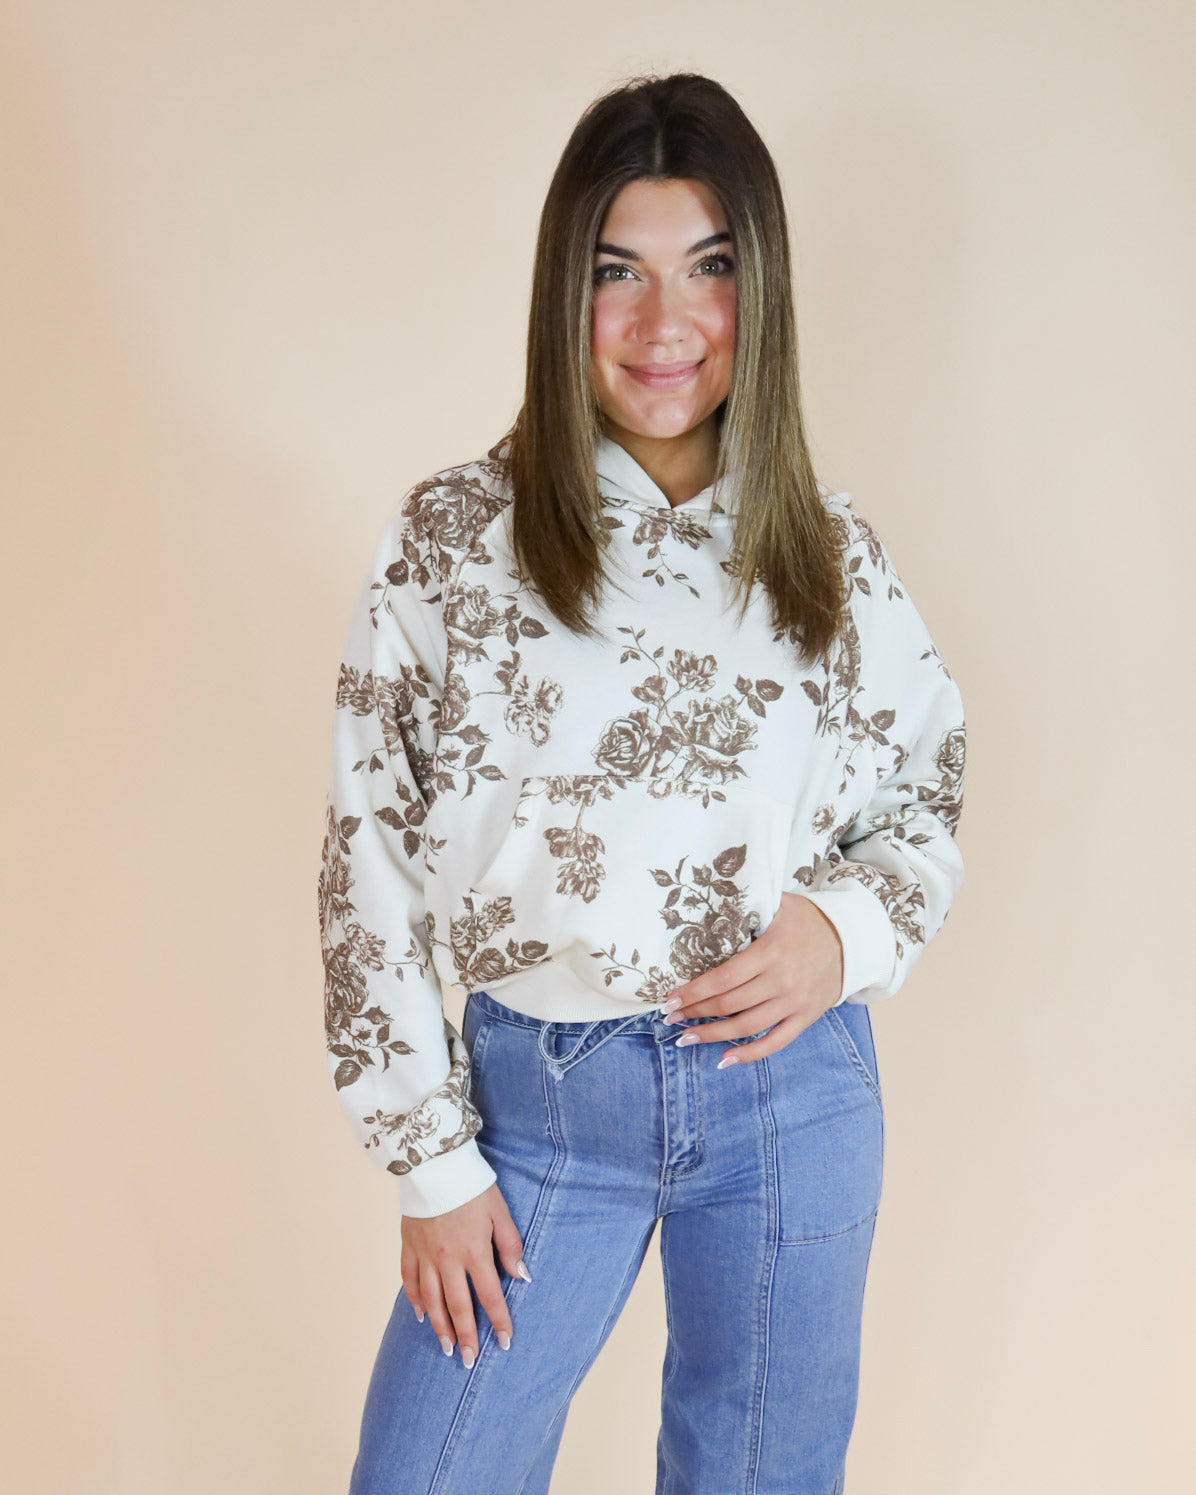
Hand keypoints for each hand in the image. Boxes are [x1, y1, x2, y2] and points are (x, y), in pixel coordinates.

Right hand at [400, 1182, 528, 1366]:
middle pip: (458, 1306)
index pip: (490, 1296)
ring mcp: (426, 1254)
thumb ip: (511, 1246)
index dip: (498, 1321)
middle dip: (466, 1336)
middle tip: (469, 1360)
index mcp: (475, 1251)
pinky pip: (409, 1280)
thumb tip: (521, 1277)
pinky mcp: (409, 1245)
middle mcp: (448, 1259)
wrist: (435, 1164)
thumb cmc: (473, 1186)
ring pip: (432, 1300)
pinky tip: (421, 1314)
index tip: (504, 1342)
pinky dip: (415, 1300)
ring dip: (439, 1326)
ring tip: (447, 1348)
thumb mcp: (500, 1212)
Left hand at [660, 892, 844, 1065]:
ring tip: (686, 1038)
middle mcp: (782, 981)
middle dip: (696, 1012)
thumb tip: (710, 903)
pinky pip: (776, 1042)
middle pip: (730, 1004)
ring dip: (713, 1035)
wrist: (852, 940)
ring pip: (747, 1026)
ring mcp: (794, 1002)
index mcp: (771, 952)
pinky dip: (750, 1054)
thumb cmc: (809, 920)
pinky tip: (725, 1059)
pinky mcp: (805, 1017)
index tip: (671, 999)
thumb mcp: (780, 904)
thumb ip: (748, 906)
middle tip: (670, 1017)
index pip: (725, 978)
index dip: (695, 991)